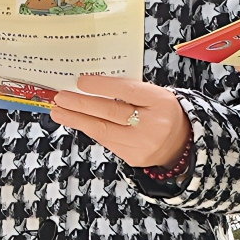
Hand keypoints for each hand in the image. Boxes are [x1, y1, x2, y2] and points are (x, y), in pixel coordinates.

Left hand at [47, 73, 191, 169]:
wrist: (180, 141)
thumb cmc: (160, 111)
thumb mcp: (153, 95)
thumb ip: (128, 90)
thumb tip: (89, 86)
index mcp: (159, 101)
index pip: (127, 91)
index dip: (101, 87)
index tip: (79, 81)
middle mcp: (152, 124)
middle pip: (111, 113)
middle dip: (81, 105)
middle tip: (60, 98)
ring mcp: (143, 144)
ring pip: (104, 131)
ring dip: (77, 120)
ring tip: (58, 112)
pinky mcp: (134, 158)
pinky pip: (106, 142)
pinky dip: (90, 130)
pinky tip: (77, 122)